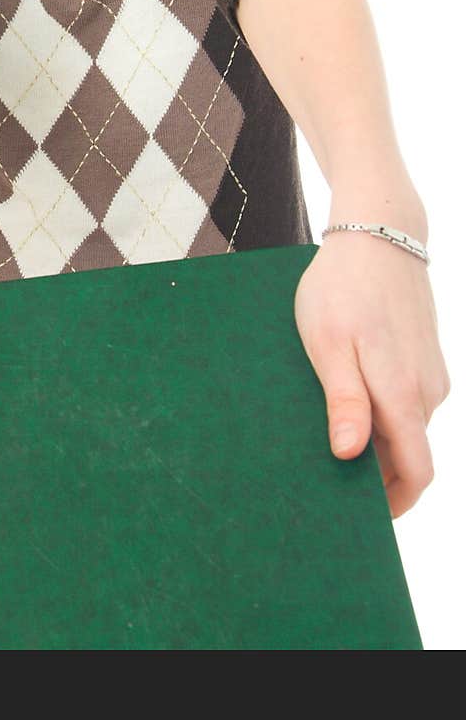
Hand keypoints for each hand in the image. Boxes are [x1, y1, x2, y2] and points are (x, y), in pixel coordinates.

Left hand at [294, 230, 450, 517]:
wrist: (378, 234)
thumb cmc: (342, 287)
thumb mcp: (327, 343)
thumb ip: (344, 400)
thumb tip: (350, 454)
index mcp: (404, 394)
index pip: (417, 473)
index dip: (394, 505)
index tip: (361, 521)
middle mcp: (428, 391)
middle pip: (409, 455)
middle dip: (376, 476)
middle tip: (328, 482)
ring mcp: (429, 374)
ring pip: (406, 428)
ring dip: (376, 442)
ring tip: (326, 438)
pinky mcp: (423, 358)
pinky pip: (405, 401)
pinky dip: (382, 413)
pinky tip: (344, 401)